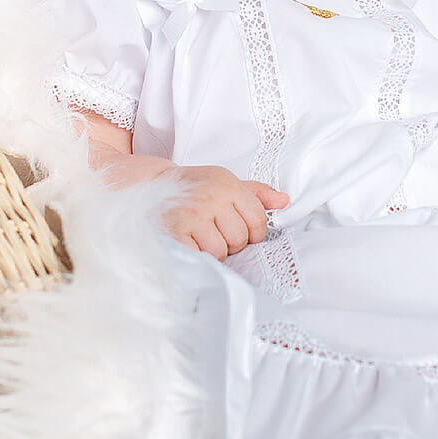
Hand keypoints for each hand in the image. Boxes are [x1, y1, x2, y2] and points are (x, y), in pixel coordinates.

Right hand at [163, 164, 289, 260]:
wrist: (153, 185)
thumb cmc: (196, 187)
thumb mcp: (226, 182)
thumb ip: (256, 193)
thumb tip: (284, 201)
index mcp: (228, 185)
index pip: (258, 221)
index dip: (253, 233)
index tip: (240, 230)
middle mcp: (212, 199)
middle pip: (239, 239)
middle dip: (231, 242)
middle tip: (216, 233)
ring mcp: (193, 216)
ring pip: (220, 251)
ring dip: (213, 251)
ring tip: (203, 238)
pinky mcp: (175, 232)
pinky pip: (199, 256)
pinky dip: (197, 255)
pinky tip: (192, 244)